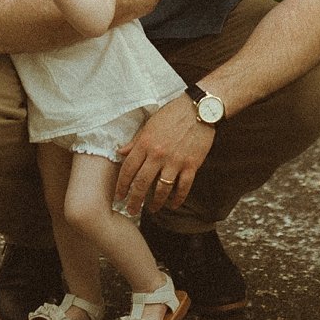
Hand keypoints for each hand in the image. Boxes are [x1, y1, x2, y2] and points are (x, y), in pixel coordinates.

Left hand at [114, 93, 212, 213]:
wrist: (200, 109)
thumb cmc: (173, 114)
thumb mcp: (149, 124)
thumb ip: (135, 142)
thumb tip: (120, 153)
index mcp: (145, 143)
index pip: (128, 170)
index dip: (122, 186)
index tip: (119, 196)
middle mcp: (158, 154)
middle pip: (141, 184)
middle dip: (134, 200)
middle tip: (131, 210)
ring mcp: (175, 161)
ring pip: (161, 189)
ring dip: (155, 203)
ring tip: (151, 209)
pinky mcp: (191, 165)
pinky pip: (183, 187)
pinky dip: (177, 199)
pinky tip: (172, 205)